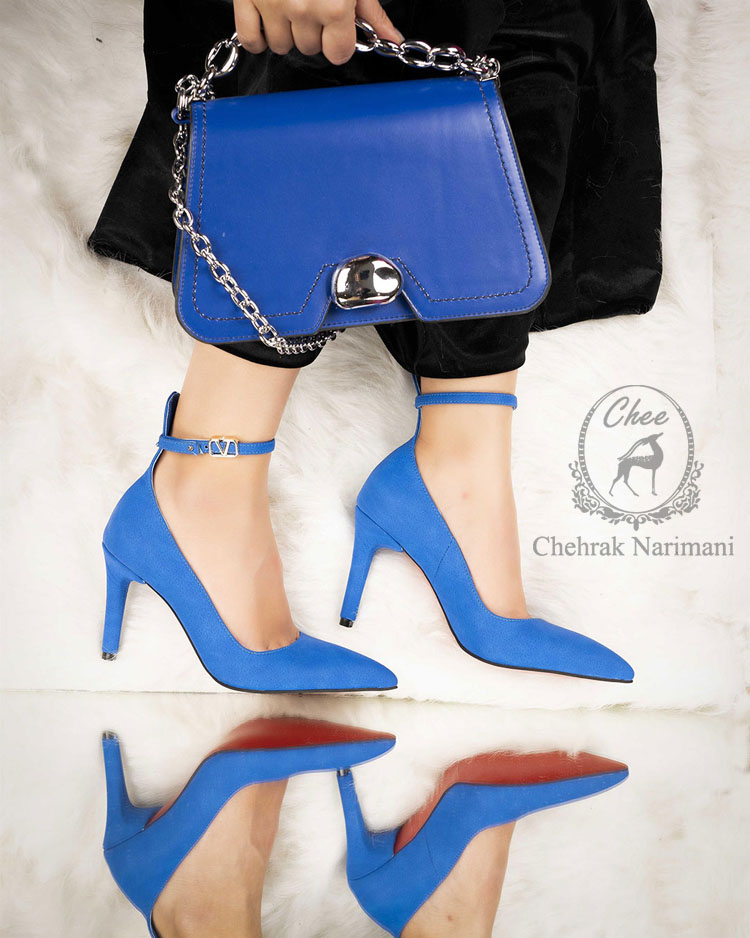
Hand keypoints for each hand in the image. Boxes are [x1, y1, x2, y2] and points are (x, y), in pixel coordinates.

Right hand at [233, 0, 402, 65]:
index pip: (338, 54)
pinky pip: (249, 39)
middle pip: (309, 49)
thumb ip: (370, 10)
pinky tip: (267, 23)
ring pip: (281, 45)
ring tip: (289, 5)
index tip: (336, 27)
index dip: (339, 41)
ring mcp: (272, 4)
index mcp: (334, 5)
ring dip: (285, 32)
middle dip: (313, 31)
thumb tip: (390, 37)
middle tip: (312, 4)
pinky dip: (256, 37)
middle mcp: (303, 9)